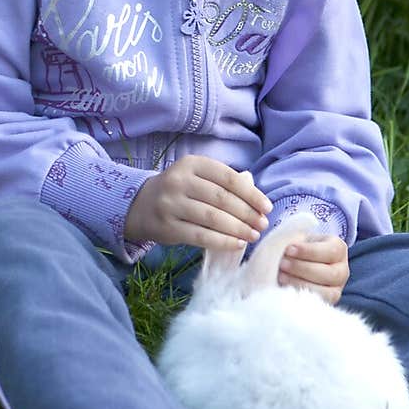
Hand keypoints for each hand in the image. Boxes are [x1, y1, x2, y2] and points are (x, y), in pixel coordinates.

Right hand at [125, 156, 271, 251]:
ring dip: (238, 229)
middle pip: (221, 199)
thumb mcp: (198, 177)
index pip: (228, 178)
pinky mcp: (167, 227)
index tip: (267, 207)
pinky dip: (222, 241)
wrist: (141, 205)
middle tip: (262, 224)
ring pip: (212, 218)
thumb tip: (257, 201)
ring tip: (253, 235)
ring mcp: (171, 204)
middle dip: (247, 213)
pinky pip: (201, 236)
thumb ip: (225, 183)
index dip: (251, 194)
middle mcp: (179, 181)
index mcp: (192, 164)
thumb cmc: (180, 191)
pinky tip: (237, 244)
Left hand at [276, 227, 348, 304]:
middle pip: (330, 273)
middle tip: (282, 264)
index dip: (309, 251)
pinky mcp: (327, 304)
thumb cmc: (293, 249)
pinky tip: (285, 290)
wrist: (289, 265)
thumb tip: (290, 239)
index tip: (288, 249)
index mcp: (338, 248)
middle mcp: (342, 270)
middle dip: (303, 268)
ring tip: (281, 277)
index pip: (331, 250)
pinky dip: (301, 298)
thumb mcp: (295, 238)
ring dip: (301, 284)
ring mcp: (337, 289)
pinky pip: (319, 305)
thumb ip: (294, 236)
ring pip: (327, 292)